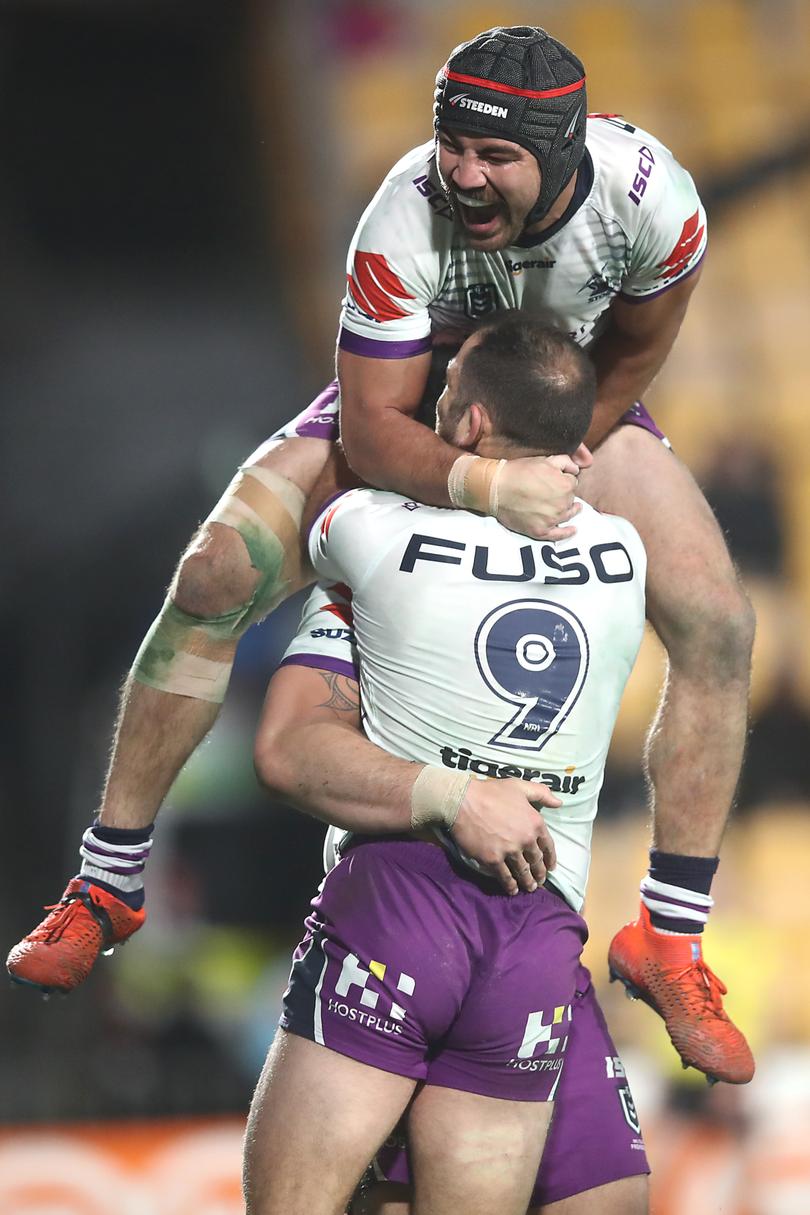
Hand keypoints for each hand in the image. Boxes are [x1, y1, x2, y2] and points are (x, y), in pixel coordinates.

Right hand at [449, 777, 559, 894]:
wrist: (463, 801)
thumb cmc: (490, 792)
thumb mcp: (519, 786)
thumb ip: (541, 793)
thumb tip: (559, 802)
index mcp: (535, 822)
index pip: (548, 846)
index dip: (550, 859)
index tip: (551, 867)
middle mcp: (525, 839)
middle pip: (536, 861)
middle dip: (539, 873)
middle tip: (540, 881)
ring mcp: (509, 851)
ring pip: (522, 872)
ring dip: (527, 882)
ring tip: (529, 888)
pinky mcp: (493, 860)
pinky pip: (505, 877)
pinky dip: (510, 885)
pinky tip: (512, 889)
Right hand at [495, 455, 580, 539]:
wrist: (497, 487)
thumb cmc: (518, 472)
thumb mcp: (544, 460)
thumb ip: (565, 462)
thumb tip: (576, 470)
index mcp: (565, 485)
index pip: (573, 483)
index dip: (564, 480)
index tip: (556, 480)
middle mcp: (562, 504)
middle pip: (570, 499)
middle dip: (565, 495)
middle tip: (554, 491)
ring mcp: (552, 519)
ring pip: (567, 515)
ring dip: (570, 510)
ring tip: (574, 509)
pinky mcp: (541, 531)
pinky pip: (559, 534)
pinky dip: (567, 533)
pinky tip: (573, 530)